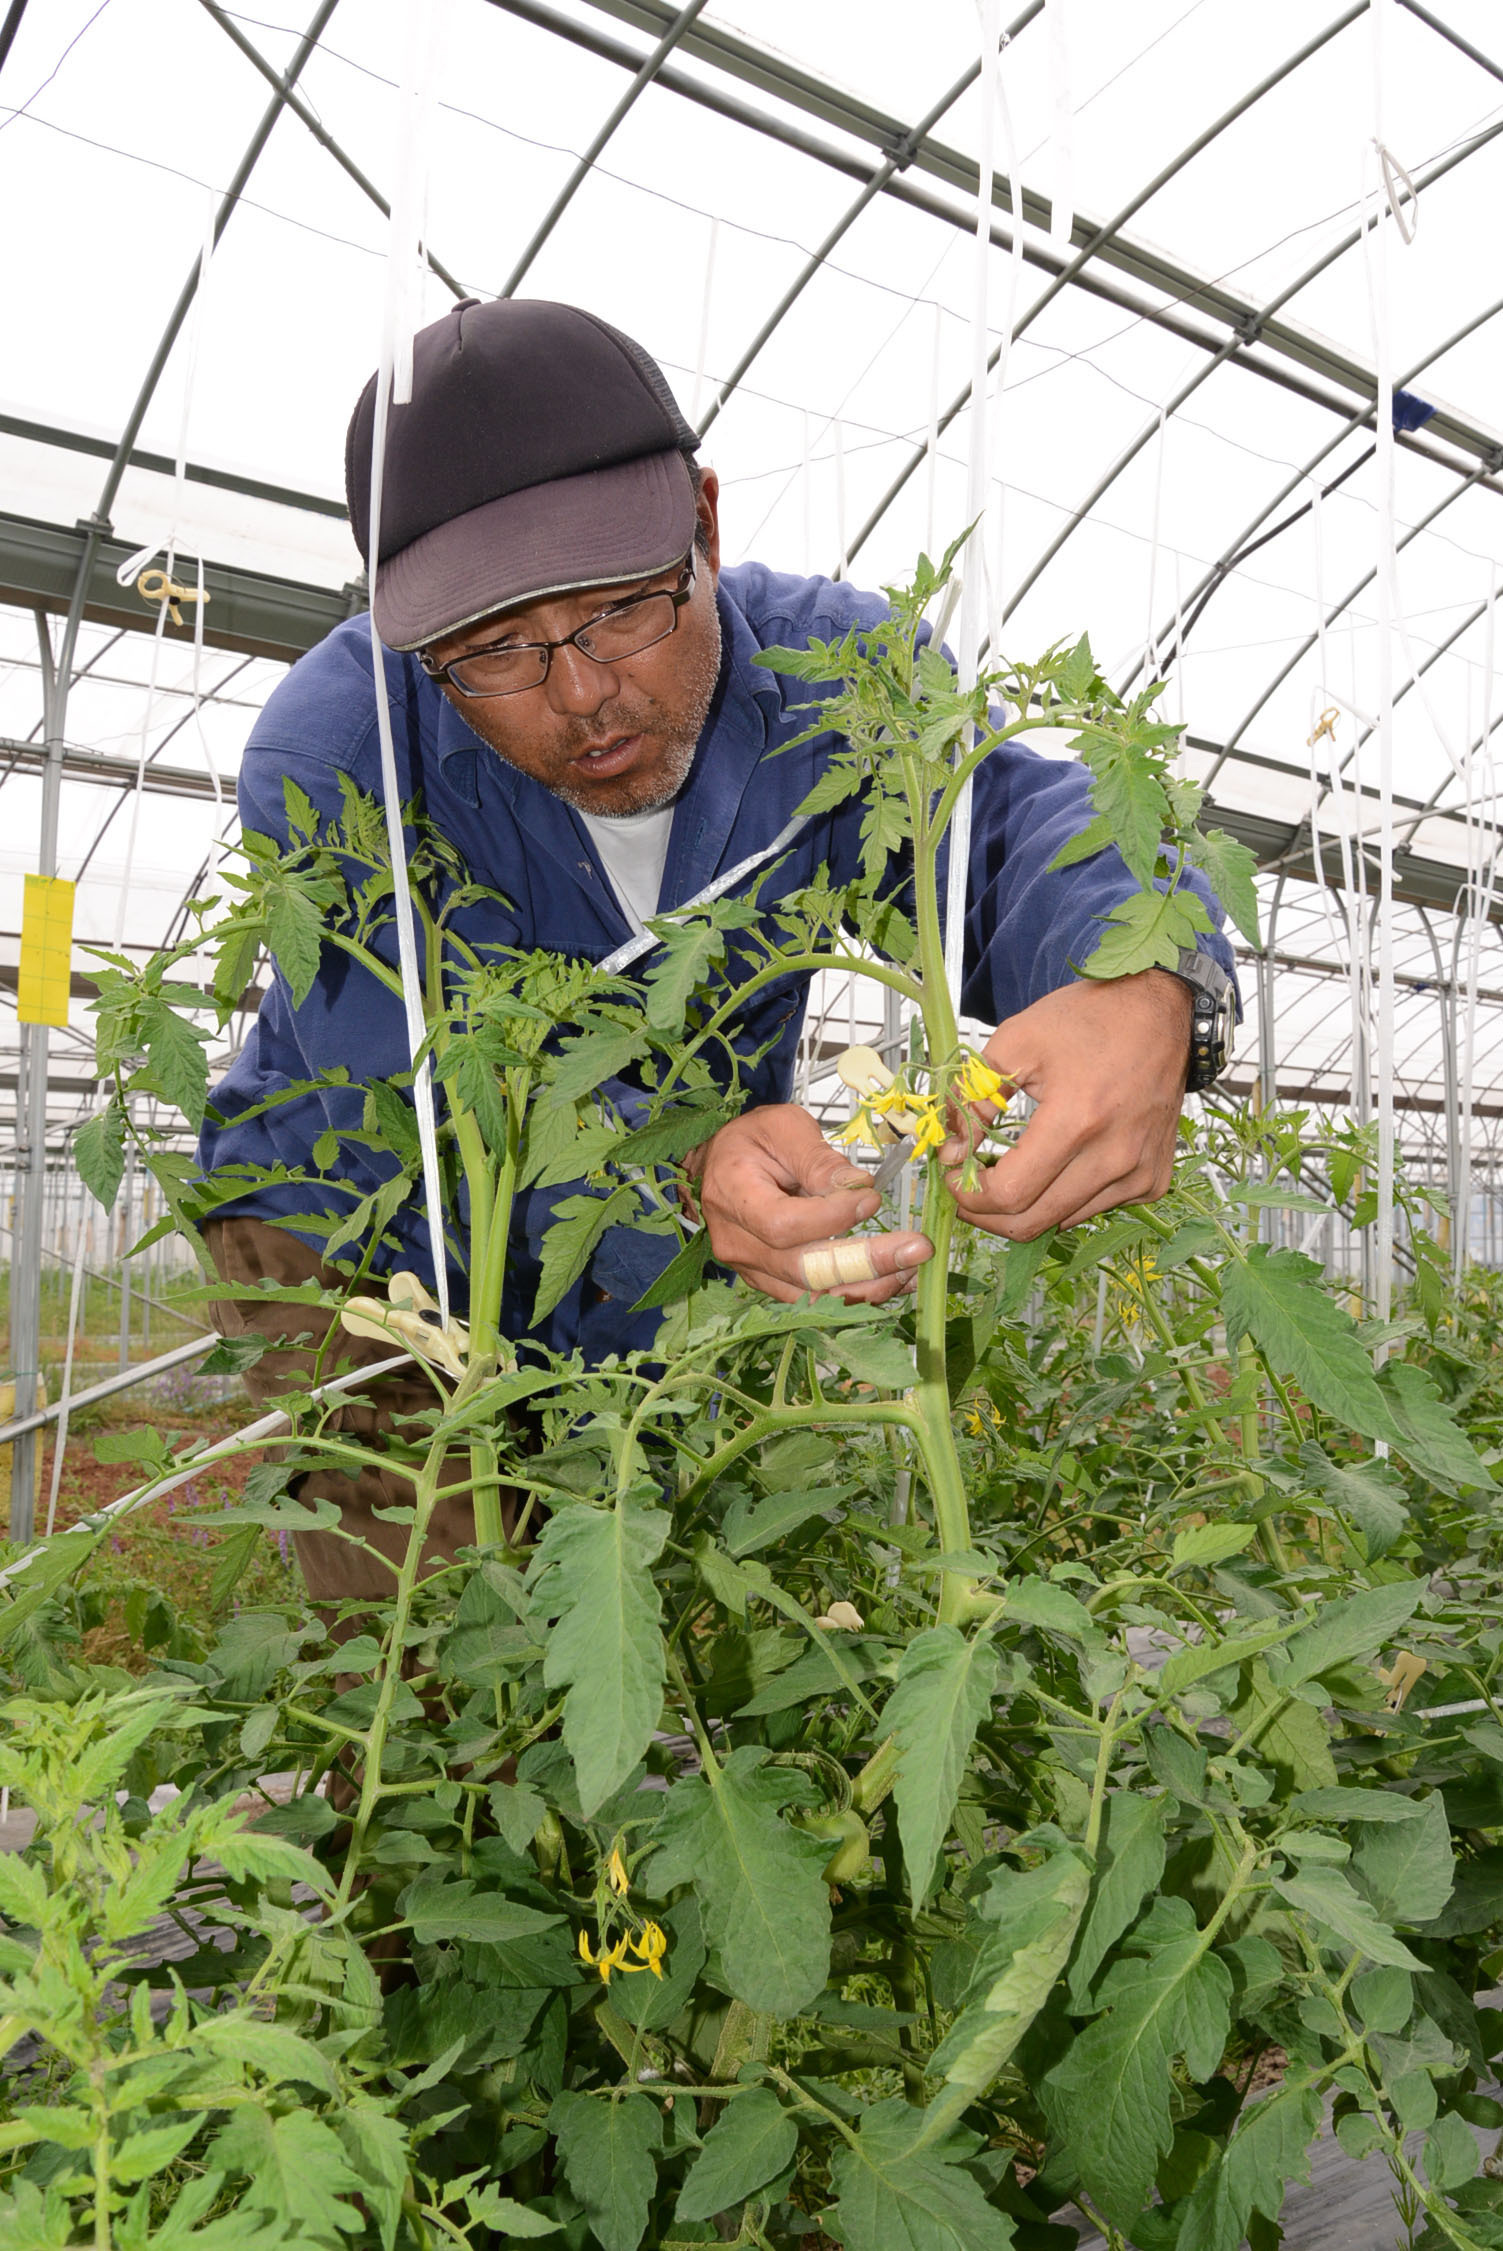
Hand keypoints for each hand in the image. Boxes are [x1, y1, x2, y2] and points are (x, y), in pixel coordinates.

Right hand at [687, 1105, 933, 1303]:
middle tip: (917, 1250)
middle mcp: (738, 1244)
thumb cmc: (753, 1139)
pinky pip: (812, 1298)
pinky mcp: (770, 1282)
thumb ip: (817, 1157)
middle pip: (803, 1269)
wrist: (724, 1163)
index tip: (872, 1200)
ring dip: (868, 1285)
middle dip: (866, 1263)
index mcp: (734, 1197)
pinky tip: (892, 1278)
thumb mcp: (784, 1127)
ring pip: (811, 1293)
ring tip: (913, 1268)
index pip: (783, 1225)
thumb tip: (857, 1186)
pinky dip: (855, 1292)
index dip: (831, 1219)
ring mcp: (752, 1270)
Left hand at [943, 970, 1190, 1240]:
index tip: (954, 1177)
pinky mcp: (1152, 1180)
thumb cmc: (1089, 1020)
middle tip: (968, 1188)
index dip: (970, 1195)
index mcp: (1078, 1121)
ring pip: (1061, 1221)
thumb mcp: (1016, 1042)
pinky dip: (1063, 1199)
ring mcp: (1139, 1173)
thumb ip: (974, 1097)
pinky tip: (1056, 1165)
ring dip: (1025, 1208)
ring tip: (1008, 1172)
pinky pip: (1094, 1209)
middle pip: (1032, 1221)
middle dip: (987, 1214)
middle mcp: (1115, 1157)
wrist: (1160, 1012)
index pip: (1011, 1193)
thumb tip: (951, 1149)